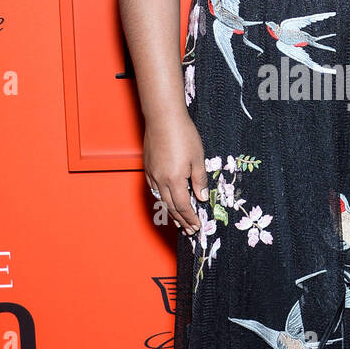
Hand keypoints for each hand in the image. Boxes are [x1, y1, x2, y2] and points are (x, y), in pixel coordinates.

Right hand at [144, 114, 207, 236]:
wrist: (163, 117)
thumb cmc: (184, 135)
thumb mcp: (198, 158)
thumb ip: (199, 180)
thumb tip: (201, 198)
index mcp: (175, 179)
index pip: (184, 206)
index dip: (191, 218)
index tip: (197, 226)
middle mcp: (161, 180)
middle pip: (171, 206)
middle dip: (182, 220)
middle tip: (189, 230)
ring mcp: (152, 174)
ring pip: (161, 199)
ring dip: (171, 212)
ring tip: (179, 221)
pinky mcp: (148, 167)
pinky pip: (154, 189)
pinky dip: (161, 199)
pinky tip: (166, 200)